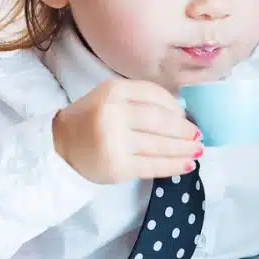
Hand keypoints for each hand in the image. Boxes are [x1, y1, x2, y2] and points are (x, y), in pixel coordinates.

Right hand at [52, 78, 203, 183]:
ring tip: (198, 151)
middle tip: (198, 135)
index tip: (187, 116)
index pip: (155, 96)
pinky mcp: (117, 167)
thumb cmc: (92, 119)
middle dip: (184, 130)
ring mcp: (114, 142)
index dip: (176, 107)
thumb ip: (142, 100)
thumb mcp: (112, 98)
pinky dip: (174, 166)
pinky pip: (153, 166)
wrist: (60, 146)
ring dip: (184, 150)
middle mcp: (113, 114)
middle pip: (160, 122)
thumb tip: (183, 114)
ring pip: (160, 146)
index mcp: (113, 91)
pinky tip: (187, 165)